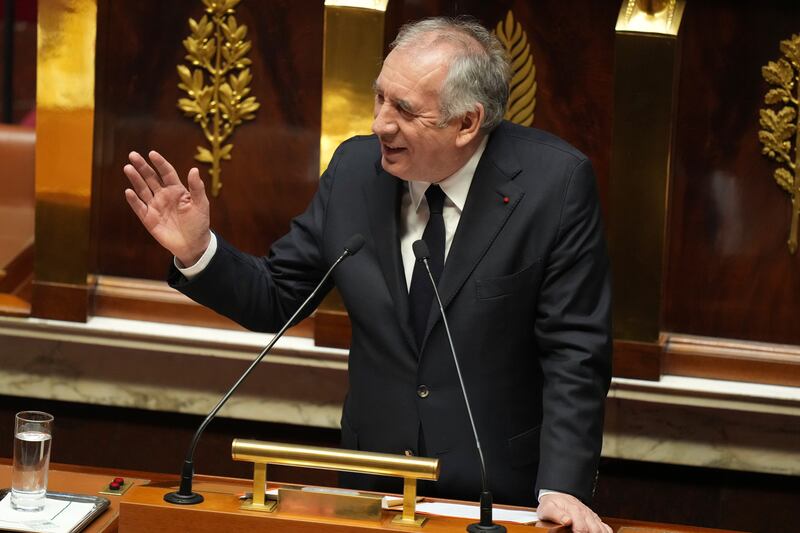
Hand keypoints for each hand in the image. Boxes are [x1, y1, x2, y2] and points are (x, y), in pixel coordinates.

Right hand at [123, 150, 210, 265]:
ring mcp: (155, 206)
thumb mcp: (201, 204)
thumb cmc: (199, 223)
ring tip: (128, 168)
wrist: (193, 244)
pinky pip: (139, 207)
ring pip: (143, 189)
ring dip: (135, 179)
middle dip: (142, 166)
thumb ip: (197, 188)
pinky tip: (129, 191)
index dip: (160, 163)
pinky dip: (134, 200)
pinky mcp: (148, 218)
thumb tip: (194, 169)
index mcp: (177, 190)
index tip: (152, 154)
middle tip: (133, 155)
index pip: (166, 172)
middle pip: (151, 177)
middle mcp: (164, 195)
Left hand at [537, 492, 611, 532]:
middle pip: (595, 530)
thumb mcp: (548, 509)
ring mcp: (591, 516)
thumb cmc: (552, 505)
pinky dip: (604, 532)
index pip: (582, 528)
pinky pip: (606, 528)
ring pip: (602, 529)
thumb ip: (556, 515)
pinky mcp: (595, 519)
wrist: (558, 495)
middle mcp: (585, 513)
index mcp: (574, 510)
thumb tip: (567, 520)